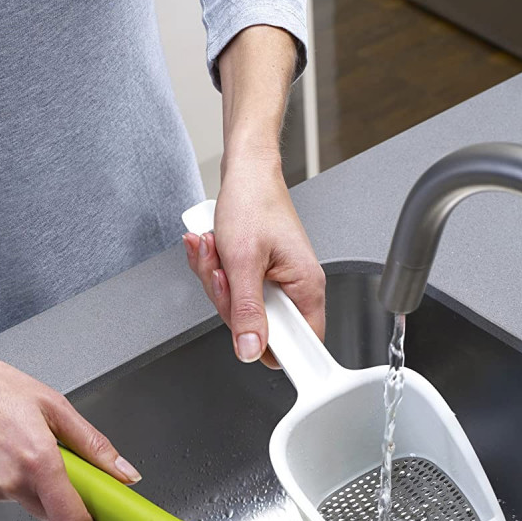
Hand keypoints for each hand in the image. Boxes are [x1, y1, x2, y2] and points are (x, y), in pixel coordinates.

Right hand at [0, 338, 140, 520]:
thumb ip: (93, 445)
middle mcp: (10, 483)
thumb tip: (123, 472)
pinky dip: (14, 481)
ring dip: (39, 486)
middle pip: (54, 515)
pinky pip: (6, 497)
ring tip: (28, 447)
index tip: (100, 510)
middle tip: (66, 465)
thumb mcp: (55, 406)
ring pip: (30, 504)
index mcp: (37, 461)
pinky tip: (6, 452)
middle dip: (67, 496)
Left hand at [183, 152, 324, 367]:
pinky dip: (219, 273)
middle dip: (230, 303)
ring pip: (243, 310)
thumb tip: (250, 349)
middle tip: (223, 273)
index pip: (300, 346)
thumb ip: (247, 310)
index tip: (247, 338)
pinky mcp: (263, 274)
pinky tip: (215, 250)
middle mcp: (297, 289)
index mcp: (306, 289)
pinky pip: (237, 292)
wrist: (246, 172)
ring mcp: (279, 282)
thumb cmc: (253, 202)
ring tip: (216, 252)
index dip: (269, 346)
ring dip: (219, 283)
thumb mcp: (243, 262)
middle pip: (261, 328)